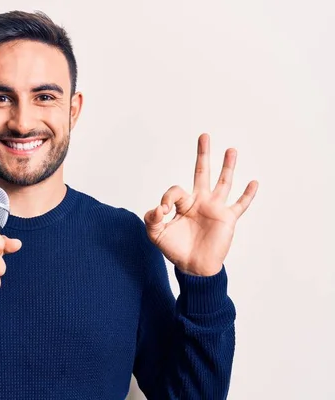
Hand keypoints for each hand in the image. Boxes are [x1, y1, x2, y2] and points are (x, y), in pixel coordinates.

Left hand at [144, 133, 257, 275]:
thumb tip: (159, 208)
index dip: (168, 198)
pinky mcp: (227, 219)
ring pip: (223, 183)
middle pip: (201, 173)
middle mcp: (200, 202)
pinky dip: (248, 194)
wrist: (193, 267)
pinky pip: (240, 205)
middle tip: (203, 136)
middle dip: (202, 155)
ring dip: (227, 166)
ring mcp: (215, 209)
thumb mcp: (156, 234)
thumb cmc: (175, 249)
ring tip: (231, 149)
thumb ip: (151, 219)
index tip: (163, 212)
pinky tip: (254, 182)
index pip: (176, 190)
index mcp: (183, 204)